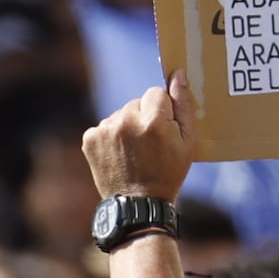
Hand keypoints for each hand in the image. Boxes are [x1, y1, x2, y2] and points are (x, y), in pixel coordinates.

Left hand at [83, 74, 195, 203]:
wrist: (138, 203)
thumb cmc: (169, 172)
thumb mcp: (188, 142)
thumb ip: (184, 104)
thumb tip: (176, 74)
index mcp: (153, 120)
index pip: (156, 92)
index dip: (162, 111)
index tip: (163, 132)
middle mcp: (126, 120)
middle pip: (137, 102)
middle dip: (144, 117)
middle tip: (149, 144)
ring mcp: (105, 129)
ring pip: (121, 114)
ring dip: (127, 126)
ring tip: (134, 152)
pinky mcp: (90, 138)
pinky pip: (105, 126)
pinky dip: (111, 136)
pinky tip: (119, 154)